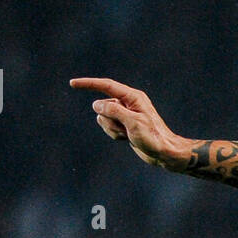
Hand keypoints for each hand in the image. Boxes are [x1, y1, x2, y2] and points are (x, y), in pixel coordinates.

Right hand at [69, 77, 186, 169]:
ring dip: (111, 129)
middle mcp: (128, 103)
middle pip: (103, 106)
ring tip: (127, 135)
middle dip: (109, 120)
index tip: (73, 83)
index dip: (88, 84)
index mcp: (132, 97)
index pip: (106, 86)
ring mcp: (125, 114)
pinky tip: (126, 139)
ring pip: (104, 118)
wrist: (165, 153)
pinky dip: (114, 134)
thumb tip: (96, 105)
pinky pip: (108, 127)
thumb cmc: (153, 137)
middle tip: (125, 129)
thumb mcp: (132, 122)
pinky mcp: (124, 125)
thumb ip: (113, 111)